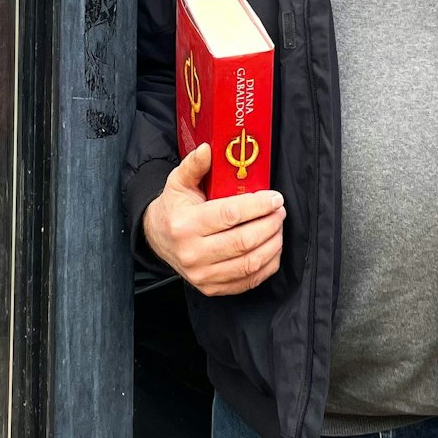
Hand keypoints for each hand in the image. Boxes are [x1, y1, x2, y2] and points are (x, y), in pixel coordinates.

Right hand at [143, 144, 285, 295]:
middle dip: (270, 224)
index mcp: (185, 225)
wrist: (157, 239)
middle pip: (244, 241)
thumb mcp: (178, 182)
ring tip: (278, 227)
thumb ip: (194, 165)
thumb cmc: (174, 208)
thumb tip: (209, 149)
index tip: (274, 198)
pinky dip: (267, 265)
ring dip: (273, 244)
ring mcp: (202, 275)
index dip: (258, 206)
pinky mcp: (211, 288)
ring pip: (250, 263)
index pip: (230, 215)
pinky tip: (272, 248)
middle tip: (280, 211)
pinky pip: (249, 281)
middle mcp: (192, 253)